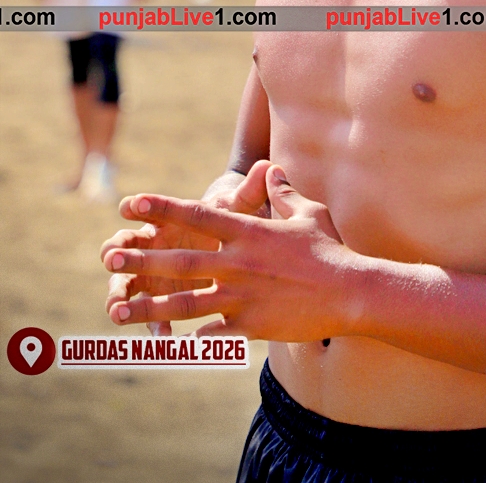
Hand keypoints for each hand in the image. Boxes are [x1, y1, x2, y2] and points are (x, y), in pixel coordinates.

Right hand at [101, 161, 271, 333]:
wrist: (231, 253)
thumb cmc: (227, 226)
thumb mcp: (237, 212)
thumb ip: (249, 192)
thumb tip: (268, 165)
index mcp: (165, 220)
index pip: (144, 209)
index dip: (136, 206)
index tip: (129, 206)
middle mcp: (150, 247)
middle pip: (124, 247)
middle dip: (116, 253)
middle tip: (112, 259)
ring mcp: (150, 275)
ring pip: (125, 284)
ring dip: (118, 296)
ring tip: (116, 311)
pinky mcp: (158, 300)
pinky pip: (151, 315)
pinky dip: (153, 325)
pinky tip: (161, 338)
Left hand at [101, 165, 354, 339]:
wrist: (349, 291)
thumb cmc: (329, 249)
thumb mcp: (305, 212)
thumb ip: (281, 192)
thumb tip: (272, 168)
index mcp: (247, 231)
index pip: (196, 215)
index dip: (161, 208)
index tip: (131, 203)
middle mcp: (237, 262)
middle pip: (180, 258)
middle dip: (142, 258)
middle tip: (109, 258)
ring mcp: (241, 295)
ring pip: (184, 301)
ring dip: (148, 304)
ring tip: (117, 309)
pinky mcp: (249, 325)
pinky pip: (210, 333)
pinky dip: (187, 338)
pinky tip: (164, 344)